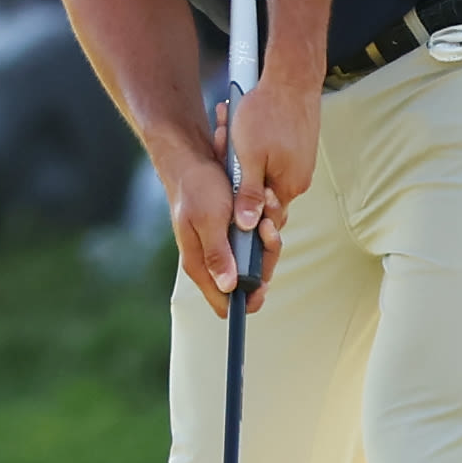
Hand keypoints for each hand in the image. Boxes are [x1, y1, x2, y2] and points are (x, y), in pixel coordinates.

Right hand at [161, 144, 256, 316]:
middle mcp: (213, 260)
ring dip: (269, 234)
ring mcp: (224, 246)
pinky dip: (266, 223)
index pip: (225, 304)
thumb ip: (218, 254)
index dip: (248, 300)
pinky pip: (258, 238)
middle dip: (266, 254)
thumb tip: (228, 287)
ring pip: (258, 256)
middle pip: (250, 280)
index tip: (264, 283)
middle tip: (267, 225)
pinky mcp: (234, 232)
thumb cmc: (196, 188)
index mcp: (201, 264)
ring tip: (267, 205)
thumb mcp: (208, 220)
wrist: (192, 159)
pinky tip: (266, 202)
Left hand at [221, 77, 316, 281]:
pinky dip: (252, 150)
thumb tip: (247, 225)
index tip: (226, 206)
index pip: (265, 219)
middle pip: (262, 197)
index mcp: (288, 186)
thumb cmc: (268, 113)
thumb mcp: (249, 156)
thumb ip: (248, 194)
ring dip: (242, 160)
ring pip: (262, 174)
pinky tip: (239, 129)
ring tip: (228, 132)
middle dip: (238, 180)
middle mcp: (297, 179)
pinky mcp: (296, 149)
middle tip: (223, 151)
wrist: (292, 77)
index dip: (244, 217)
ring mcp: (299, 164)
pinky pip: (269, 159)